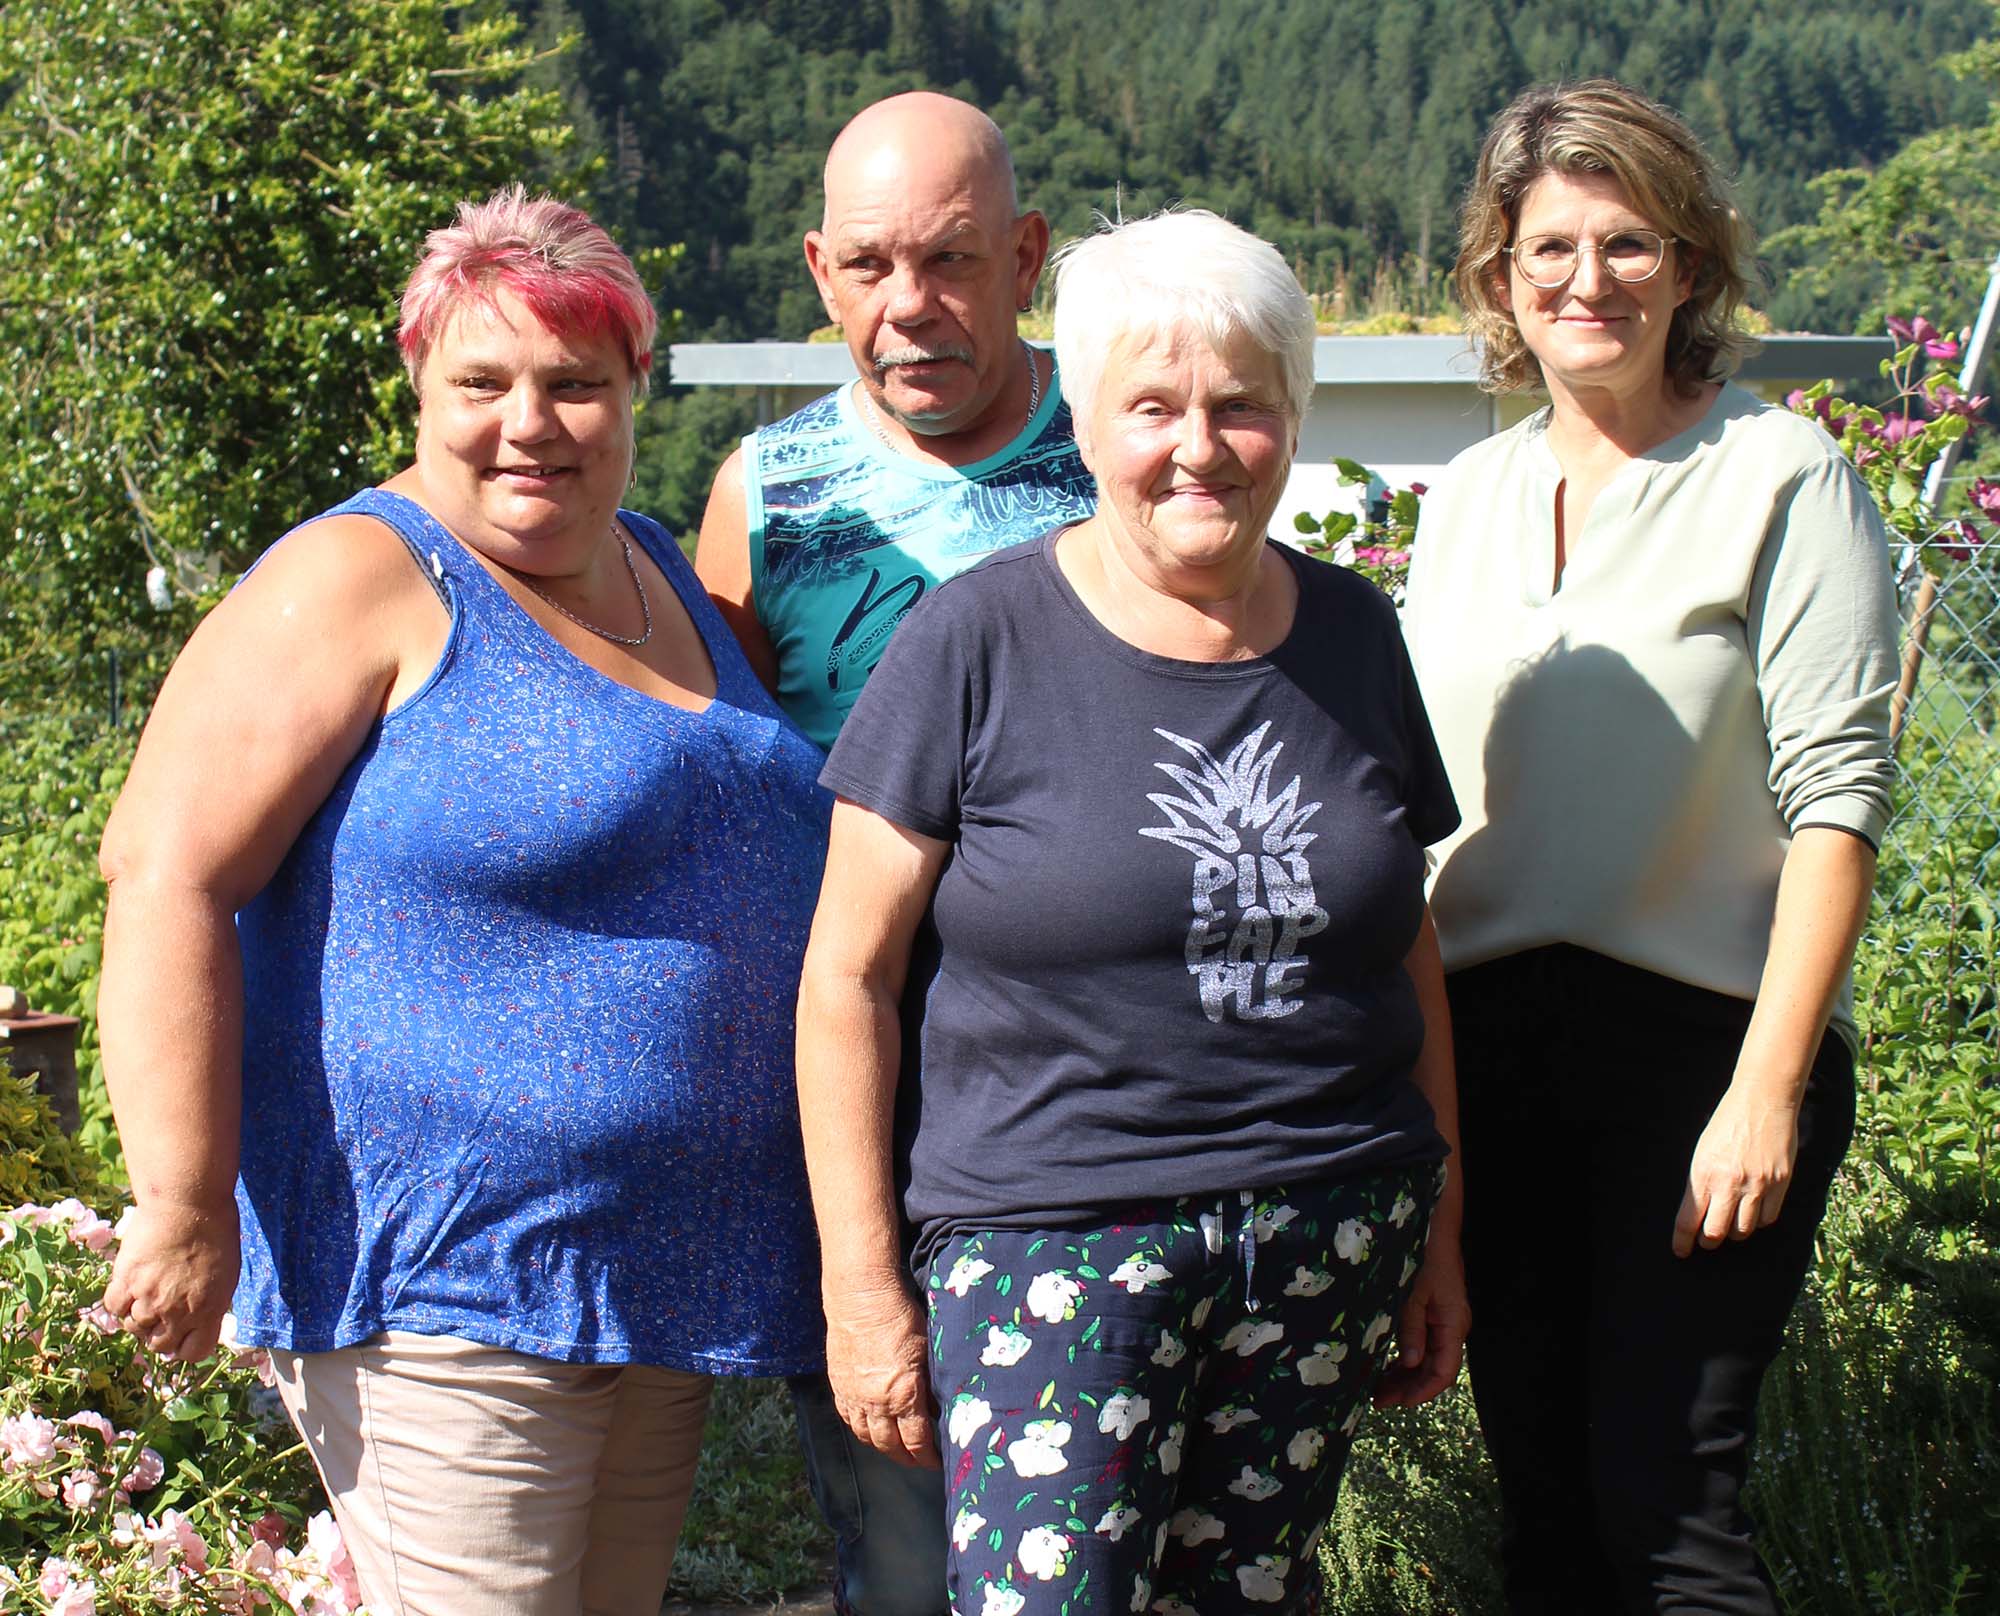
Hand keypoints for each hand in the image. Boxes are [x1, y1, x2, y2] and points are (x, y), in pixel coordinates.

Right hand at [104, 1199, 238, 1361]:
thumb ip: (212, 1301)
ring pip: (134, 1328)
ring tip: (146, 1293)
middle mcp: (178, 1312)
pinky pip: (115, 1307)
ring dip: (139, 1316)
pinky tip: (129, 1286)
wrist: (190, 1203)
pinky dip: (120, 1301)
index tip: (183, 1336)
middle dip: (160, 1334)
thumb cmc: (216, 1231)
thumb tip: (201, 1319)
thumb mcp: (228, 1272)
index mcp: (209, 1310)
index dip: (187, 1347)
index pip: (194, 1352)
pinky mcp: (126, 1281)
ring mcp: (149, 1299)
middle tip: (161, 1313)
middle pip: (160, 1345)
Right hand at [824, 1276, 938, 1467]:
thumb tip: (937, 1406)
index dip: (928, 1457)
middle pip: (890, 1445)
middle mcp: (875, 1402)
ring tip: (896, 1448)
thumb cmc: (899, 1316)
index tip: (937, 1461)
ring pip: (867, 1436)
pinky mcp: (838, 1384)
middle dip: (906, 1458)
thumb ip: (931, 1383)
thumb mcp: (927, 1349)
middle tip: (918, 1461)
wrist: (860, 1296)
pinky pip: (848, 1418)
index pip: (917, 1441)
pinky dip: (860, 1429)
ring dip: (883, 1447)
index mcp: (903, 1395)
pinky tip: (869, 1427)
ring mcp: (853, 1395)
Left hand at [1373, 1238, 1469, 1407]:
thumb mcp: (1413, 1294)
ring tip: (1377, 1391)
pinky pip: (1422, 1346)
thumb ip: (1412, 1329)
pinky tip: (1386, 1369)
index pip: (1443, 1372)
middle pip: (1433, 1370)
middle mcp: (1452, 1329)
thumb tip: (1409, 1364)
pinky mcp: (1434, 1317)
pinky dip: (1405, 1360)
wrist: (1434, 1231)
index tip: (1399, 1403)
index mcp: (1453, 1326)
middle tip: (1377, 1402)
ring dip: (1404, 1377)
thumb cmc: (1424, 1257)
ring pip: (1426, 1361)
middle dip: (1408, 1388)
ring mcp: (1444, 1324)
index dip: (1422, 1391)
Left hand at [1672, 1083, 1798, 1256]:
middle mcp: (1729, 1183)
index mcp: (1703, 1173)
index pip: (1689, 1219)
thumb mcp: (1703, 1151)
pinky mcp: (1780, 1183)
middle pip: (1717, 1232)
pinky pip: (1768, 1218)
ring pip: (1744, 1230)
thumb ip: (1701, 1182)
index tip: (1681, 1251)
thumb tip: (1698, 1212)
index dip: (1683, 1241)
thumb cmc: (1727, 1124)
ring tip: (1730, 1224)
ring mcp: (1757, 1185)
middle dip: (1709, 1241)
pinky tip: (1754, 1212)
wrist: (1762, 1102)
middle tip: (1707, 1240)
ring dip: (1734, 1232)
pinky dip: (1759, 1220)